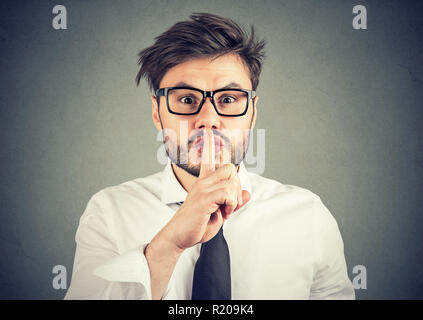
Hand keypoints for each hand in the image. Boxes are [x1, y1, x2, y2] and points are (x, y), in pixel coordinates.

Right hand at [164, 128, 250, 250]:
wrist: (179, 236)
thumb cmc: (197, 225)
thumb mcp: (220, 213)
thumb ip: (233, 202)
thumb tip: (247, 193)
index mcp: (204, 183)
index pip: (207, 159)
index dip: (209, 145)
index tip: (209, 132)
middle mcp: (202, 182)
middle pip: (229, 168)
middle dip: (236, 186)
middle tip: (229, 204)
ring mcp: (202, 188)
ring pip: (231, 181)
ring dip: (234, 199)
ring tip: (225, 211)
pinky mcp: (204, 198)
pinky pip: (227, 192)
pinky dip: (231, 203)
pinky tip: (223, 213)